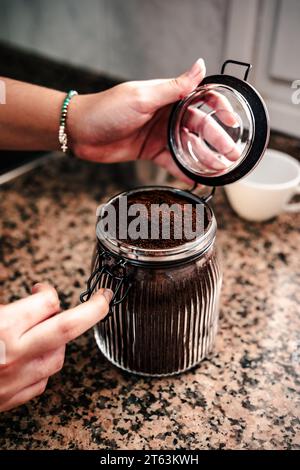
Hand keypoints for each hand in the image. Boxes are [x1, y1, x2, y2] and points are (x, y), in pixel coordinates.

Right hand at [0, 283, 111, 411]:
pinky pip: (41, 381)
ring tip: (44, 332)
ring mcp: (15, 380)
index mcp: (3, 328)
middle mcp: (13, 355)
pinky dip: (43, 366)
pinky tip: (34, 358)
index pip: (47, 303)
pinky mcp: (10, 399)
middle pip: (68, 328)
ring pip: (58, 357)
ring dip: (59, 341)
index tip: (43, 290)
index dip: (48, 291)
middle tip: (103, 299)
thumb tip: (34, 300)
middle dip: (94, 310)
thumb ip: (8, 309)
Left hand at [68, 58, 240, 181]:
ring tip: (220, 169)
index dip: (220, 109)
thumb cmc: (106, 109)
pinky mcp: (152, 152)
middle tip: (231, 154)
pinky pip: (173, 162)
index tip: (233, 121)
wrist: (80, 132)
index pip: (202, 99)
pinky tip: (198, 179)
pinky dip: (185, 171)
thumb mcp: (143, 97)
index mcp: (168, 96)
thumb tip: (201, 66)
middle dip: (217, 140)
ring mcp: (160, 134)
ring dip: (205, 157)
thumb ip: (174, 87)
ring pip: (189, 146)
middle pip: (200, 127)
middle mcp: (167, 114)